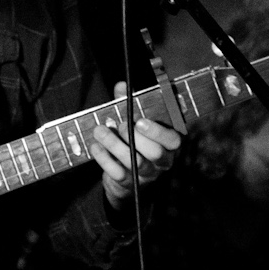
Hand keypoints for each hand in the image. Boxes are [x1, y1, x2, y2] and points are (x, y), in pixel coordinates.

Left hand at [90, 81, 182, 204]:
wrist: (123, 175)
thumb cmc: (132, 141)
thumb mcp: (132, 121)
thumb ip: (129, 104)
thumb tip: (121, 86)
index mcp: (168, 145)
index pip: (173, 140)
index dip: (157, 131)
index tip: (139, 121)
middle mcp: (161, 162)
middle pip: (155, 153)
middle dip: (136, 137)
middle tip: (121, 125)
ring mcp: (146, 175)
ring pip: (135, 162)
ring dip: (115, 144)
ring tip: (99, 130)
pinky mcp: (129, 183)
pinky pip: (117, 173)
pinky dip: (104, 158)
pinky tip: (95, 146)